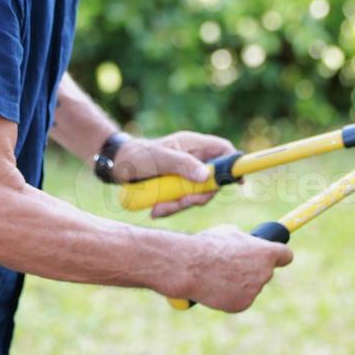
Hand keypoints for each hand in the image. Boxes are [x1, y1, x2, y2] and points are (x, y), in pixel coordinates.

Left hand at [112, 131, 234, 218]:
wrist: (116, 165)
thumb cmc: (136, 156)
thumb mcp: (159, 159)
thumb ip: (182, 165)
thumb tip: (206, 176)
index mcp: (192, 144)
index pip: (222, 149)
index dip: (233, 163)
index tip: (238, 182)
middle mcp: (192, 158)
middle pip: (211, 179)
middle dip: (198, 195)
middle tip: (182, 201)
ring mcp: (185, 173)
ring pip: (196, 193)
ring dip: (179, 205)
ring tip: (158, 207)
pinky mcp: (176, 186)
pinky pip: (182, 200)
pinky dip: (171, 207)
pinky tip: (155, 209)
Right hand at [177, 225, 293, 312]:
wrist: (191, 266)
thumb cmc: (208, 245)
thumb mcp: (228, 233)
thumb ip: (243, 241)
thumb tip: (243, 243)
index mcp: (266, 253)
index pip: (285, 256)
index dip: (279, 256)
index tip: (274, 257)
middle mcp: (265, 273)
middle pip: (265, 272)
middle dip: (252, 270)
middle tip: (233, 264)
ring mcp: (254, 291)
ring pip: (250, 286)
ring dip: (239, 282)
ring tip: (217, 273)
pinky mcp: (241, 305)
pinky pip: (238, 299)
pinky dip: (229, 295)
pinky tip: (215, 286)